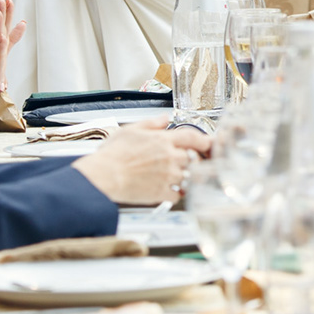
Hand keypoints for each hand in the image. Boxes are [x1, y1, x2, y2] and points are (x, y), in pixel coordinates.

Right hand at [71, 120, 211, 204]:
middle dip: (195, 159)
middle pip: (195, 158)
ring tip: (177, 175)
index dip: (204, 140)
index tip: (209, 142)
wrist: (104, 176)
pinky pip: (178, 194)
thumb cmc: (113, 154)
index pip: (193, 137)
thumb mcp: (131, 129)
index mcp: (163, 140)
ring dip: (186, 176)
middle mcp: (169, 157)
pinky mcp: (162, 192)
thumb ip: (152, 123)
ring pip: (189, 176)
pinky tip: (170, 189)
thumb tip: (165, 118)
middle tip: (190, 161)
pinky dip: (177, 193)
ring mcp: (168, 176)